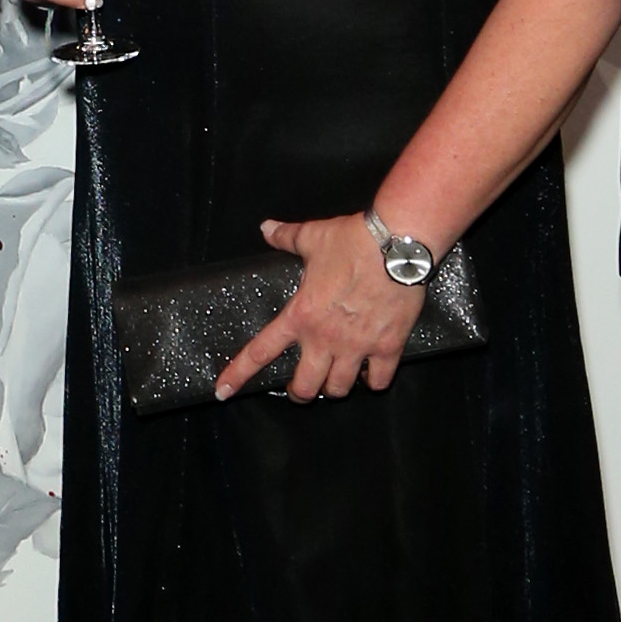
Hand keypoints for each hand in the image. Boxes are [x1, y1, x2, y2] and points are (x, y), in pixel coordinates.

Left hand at [219, 216, 424, 403]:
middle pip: (304, 388)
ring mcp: (357, 347)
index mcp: (300, 316)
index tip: (222, 392)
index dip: (238, 374)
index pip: (260, 351)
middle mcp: (324, 338)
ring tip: (334, 378)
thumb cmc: (353, 241)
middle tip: (301, 387)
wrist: (398, 246)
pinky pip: (377, 380)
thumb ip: (286, 237)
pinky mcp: (388, 347)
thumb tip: (266, 228)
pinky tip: (370, 373)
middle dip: (299, 393)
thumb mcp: (312, 237)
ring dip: (333, 387)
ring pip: (338, 389)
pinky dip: (373, 380)